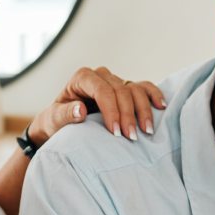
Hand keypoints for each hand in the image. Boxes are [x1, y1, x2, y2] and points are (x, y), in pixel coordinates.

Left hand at [28, 66, 165, 145]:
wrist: (60, 125)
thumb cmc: (55, 123)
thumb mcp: (53, 121)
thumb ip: (64, 115)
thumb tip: (80, 111)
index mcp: (82, 78)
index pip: (103, 90)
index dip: (111, 110)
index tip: (115, 133)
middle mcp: (101, 76)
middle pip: (121, 91)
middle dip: (128, 115)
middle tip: (132, 138)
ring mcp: (115, 82)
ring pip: (135, 89)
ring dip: (143, 110)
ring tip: (147, 131)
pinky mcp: (125, 90)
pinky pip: (143, 88)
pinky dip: (153, 95)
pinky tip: (161, 107)